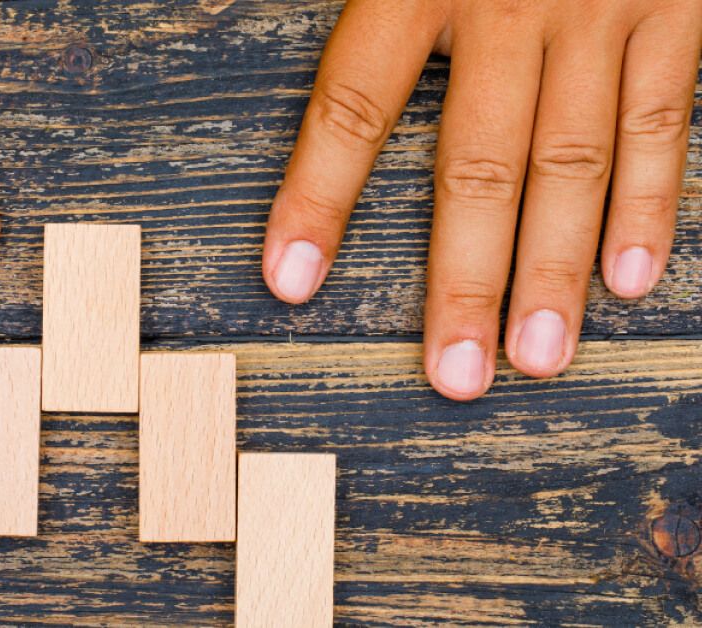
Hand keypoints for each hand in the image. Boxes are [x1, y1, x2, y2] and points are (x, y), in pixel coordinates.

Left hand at [262, 0, 701, 399]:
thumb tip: (216, 7)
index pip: (353, 107)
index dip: (318, 200)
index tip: (291, 281)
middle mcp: (509, 1)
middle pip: (477, 165)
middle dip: (464, 279)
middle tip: (455, 374)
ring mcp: (604, 4)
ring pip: (574, 162)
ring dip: (556, 270)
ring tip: (539, 359)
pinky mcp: (679, 1)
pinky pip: (667, 115)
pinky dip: (654, 200)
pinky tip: (630, 277)